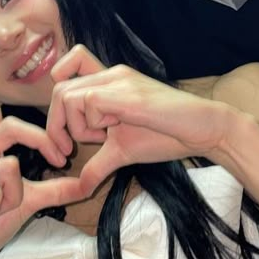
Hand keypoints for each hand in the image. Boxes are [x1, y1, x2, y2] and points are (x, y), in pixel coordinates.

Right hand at [0, 103, 84, 258]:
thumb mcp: (28, 202)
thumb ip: (54, 190)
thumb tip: (88, 184)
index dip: (30, 125)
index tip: (59, 152)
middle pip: (6, 125)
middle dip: (38, 138)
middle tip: (58, 159)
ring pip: (4, 167)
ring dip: (14, 192)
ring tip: (1, 209)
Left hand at [46, 46, 242, 196]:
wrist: (203, 129)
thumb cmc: (167, 135)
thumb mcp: (122, 152)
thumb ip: (98, 164)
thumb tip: (79, 189)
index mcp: (109, 82)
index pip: (66, 68)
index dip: (57, 97)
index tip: (65, 132)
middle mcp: (111, 75)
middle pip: (59, 89)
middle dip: (56, 125)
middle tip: (68, 150)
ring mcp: (119, 81)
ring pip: (69, 95)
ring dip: (76, 126)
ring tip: (99, 140)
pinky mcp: (127, 94)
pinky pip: (89, 102)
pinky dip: (92, 125)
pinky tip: (114, 133)